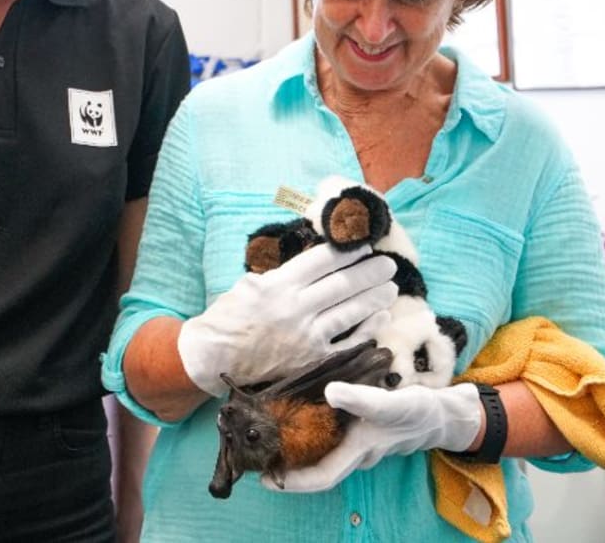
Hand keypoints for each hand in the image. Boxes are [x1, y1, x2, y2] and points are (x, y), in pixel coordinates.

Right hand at [177, 244, 397, 395]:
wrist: (213, 357)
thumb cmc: (229, 317)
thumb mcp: (250, 284)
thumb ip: (282, 274)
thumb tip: (315, 261)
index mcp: (278, 285)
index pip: (322, 261)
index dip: (348, 250)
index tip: (364, 244)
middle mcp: (295, 309)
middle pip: (343, 284)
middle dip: (370, 271)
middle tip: (389, 263)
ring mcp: (306, 337)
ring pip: (350, 312)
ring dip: (374, 297)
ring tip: (391, 286)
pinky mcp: (311, 360)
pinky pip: (347, 344)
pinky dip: (367, 329)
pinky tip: (380, 317)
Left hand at [265, 381, 483, 491]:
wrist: (442, 415)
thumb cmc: (418, 411)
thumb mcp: (392, 403)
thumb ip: (362, 399)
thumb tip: (330, 391)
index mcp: (359, 452)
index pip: (321, 476)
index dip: (293, 481)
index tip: (265, 477)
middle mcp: (355, 454)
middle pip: (317, 468)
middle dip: (289, 465)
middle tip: (259, 452)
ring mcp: (358, 445)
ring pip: (323, 453)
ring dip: (299, 449)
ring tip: (272, 434)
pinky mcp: (362, 432)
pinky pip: (332, 439)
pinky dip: (313, 434)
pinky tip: (301, 417)